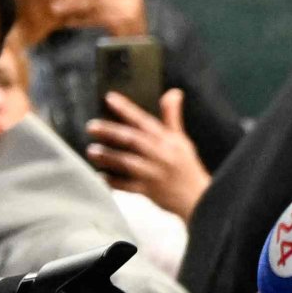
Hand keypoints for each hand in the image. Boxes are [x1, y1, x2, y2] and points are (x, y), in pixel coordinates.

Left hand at [87, 88, 211, 218]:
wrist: (199, 199)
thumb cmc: (187, 168)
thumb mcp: (181, 140)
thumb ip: (172, 116)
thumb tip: (173, 93)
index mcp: (168, 140)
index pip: (145, 120)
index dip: (127, 108)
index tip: (109, 98)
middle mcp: (161, 155)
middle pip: (133, 140)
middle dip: (111, 132)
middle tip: (92, 126)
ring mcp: (154, 174)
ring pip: (128, 163)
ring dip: (109, 156)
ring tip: (92, 151)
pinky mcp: (149, 191)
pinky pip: (128, 187)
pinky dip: (113, 182)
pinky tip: (101, 176)